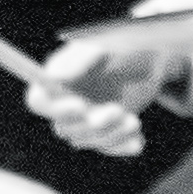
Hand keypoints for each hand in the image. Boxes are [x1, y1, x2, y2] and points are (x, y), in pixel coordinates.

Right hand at [23, 15, 192, 161]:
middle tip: (117, 110)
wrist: (154, 58)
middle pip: (64, 128)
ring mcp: (86, 119)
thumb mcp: (106, 46)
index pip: (38, 102)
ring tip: (133, 122)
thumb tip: (53, 76)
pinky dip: (122, 146)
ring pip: (86, 141)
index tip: (81, 106)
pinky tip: (138, 140)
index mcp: (57, 79)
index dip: (54, 109)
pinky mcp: (106, 131)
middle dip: (92, 124)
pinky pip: (107, 148)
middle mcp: (66, 102)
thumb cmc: (126, 46)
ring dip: (110, 135)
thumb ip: (80, 59)